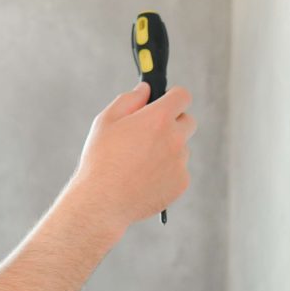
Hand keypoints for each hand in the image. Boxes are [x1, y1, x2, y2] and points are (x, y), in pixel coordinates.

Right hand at [70, 81, 195, 237]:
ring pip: (181, 147)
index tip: (165, 100)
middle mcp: (175, 139)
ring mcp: (180, 163)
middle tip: (150, 131)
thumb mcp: (107, 119)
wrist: (103, 201)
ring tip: (140, 160)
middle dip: (173, 122)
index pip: (182, 96)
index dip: (173, 96)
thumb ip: (130, 99)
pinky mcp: (181, 184)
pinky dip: (167, 170)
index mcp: (158, 119)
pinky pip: (179, 169)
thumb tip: (145, 89)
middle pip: (188, 121)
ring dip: (168, 148)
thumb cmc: (101, 158)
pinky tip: (144, 176)